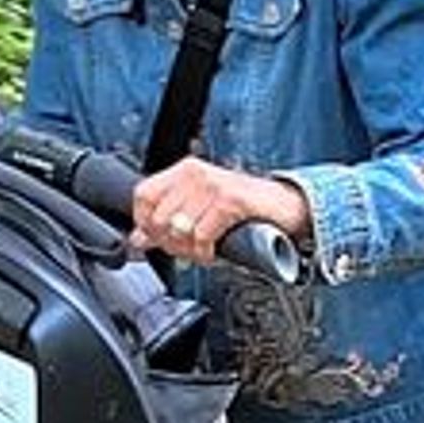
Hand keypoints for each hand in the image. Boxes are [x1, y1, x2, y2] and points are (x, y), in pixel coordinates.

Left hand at [132, 157, 311, 264]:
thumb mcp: (199, 210)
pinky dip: (206, 251)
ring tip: (203, 250)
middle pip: (160, 217)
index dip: (145, 224)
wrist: (285, 206)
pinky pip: (203, 235)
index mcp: (184, 171)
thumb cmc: (243, 209)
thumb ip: (168, 221)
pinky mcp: (230, 200)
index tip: (157, 240)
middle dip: (171, 243)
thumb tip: (139, 238)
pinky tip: (214, 251)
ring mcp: (213, 185)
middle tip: (187, 250)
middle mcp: (195, 173)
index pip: (143, 195)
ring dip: (190, 250)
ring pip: (180, 229)